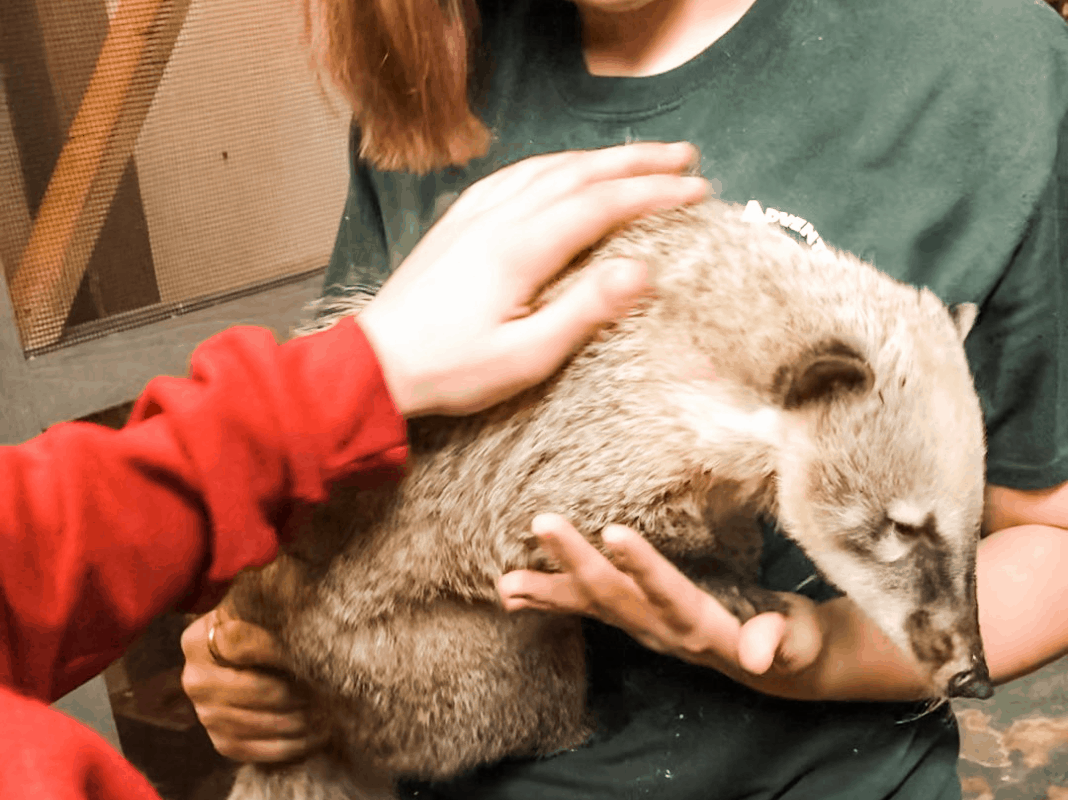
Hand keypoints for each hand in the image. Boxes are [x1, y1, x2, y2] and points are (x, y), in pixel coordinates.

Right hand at [180, 609, 324, 761]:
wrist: (245, 658)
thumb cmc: (261, 627)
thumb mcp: (264, 605)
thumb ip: (279, 600)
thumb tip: (309, 615)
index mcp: (201, 640)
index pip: (242, 644)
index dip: (281, 649)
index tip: (315, 653)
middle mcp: (195, 679)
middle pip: (256, 689)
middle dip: (298, 691)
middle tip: (332, 688)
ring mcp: (205, 714)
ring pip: (260, 722)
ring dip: (300, 721)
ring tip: (331, 712)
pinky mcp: (221, 742)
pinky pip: (258, 751)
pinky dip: (290, 746)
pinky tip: (315, 735)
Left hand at [358, 142, 707, 416]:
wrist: (375, 364)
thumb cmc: (452, 370)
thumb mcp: (526, 357)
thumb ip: (584, 311)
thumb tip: (641, 270)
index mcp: (520, 248)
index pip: (602, 204)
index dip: (653, 193)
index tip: (696, 190)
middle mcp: (499, 217)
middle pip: (579, 173)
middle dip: (637, 162)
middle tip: (684, 156)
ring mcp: (474, 214)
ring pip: (546, 168)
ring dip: (598, 158)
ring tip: (638, 157)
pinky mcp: (458, 222)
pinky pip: (513, 176)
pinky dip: (551, 165)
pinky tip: (561, 169)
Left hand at [497, 514, 827, 690]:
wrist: (776, 664)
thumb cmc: (792, 639)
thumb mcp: (797, 638)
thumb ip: (781, 639)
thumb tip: (762, 651)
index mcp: (703, 626)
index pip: (669, 590)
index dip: (642, 565)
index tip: (614, 531)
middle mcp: (663, 630)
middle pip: (615, 595)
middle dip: (577, 562)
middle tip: (543, 523)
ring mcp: (644, 627)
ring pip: (591, 606)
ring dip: (548, 591)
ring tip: (505, 583)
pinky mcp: (635, 621)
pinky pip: (588, 610)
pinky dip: (551, 599)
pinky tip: (514, 591)